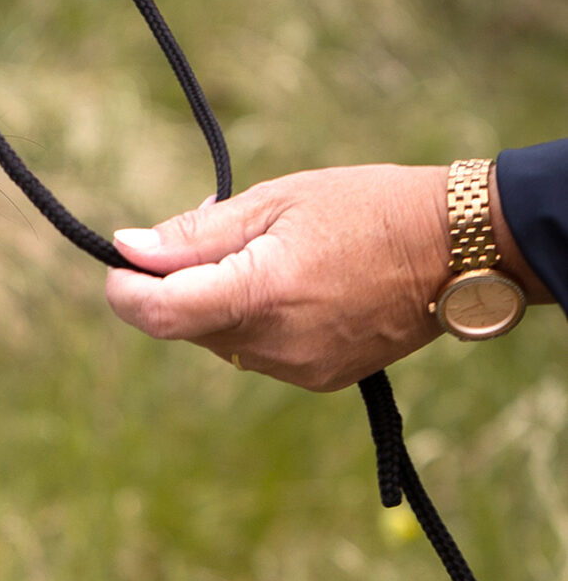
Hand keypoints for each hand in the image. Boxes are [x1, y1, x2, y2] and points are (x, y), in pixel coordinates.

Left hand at [105, 165, 460, 389]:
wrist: (456, 250)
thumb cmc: (369, 208)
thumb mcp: (278, 201)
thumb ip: (197, 234)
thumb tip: (129, 249)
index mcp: (260, 292)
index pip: (159, 313)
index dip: (127, 291)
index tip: (123, 264)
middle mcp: (274, 343)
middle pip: (185, 326)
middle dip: (181, 284)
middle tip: (217, 232)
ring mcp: (296, 369)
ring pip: (221, 341)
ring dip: (221, 302)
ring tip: (273, 254)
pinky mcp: (316, 380)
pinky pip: (259, 352)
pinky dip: (258, 321)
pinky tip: (299, 286)